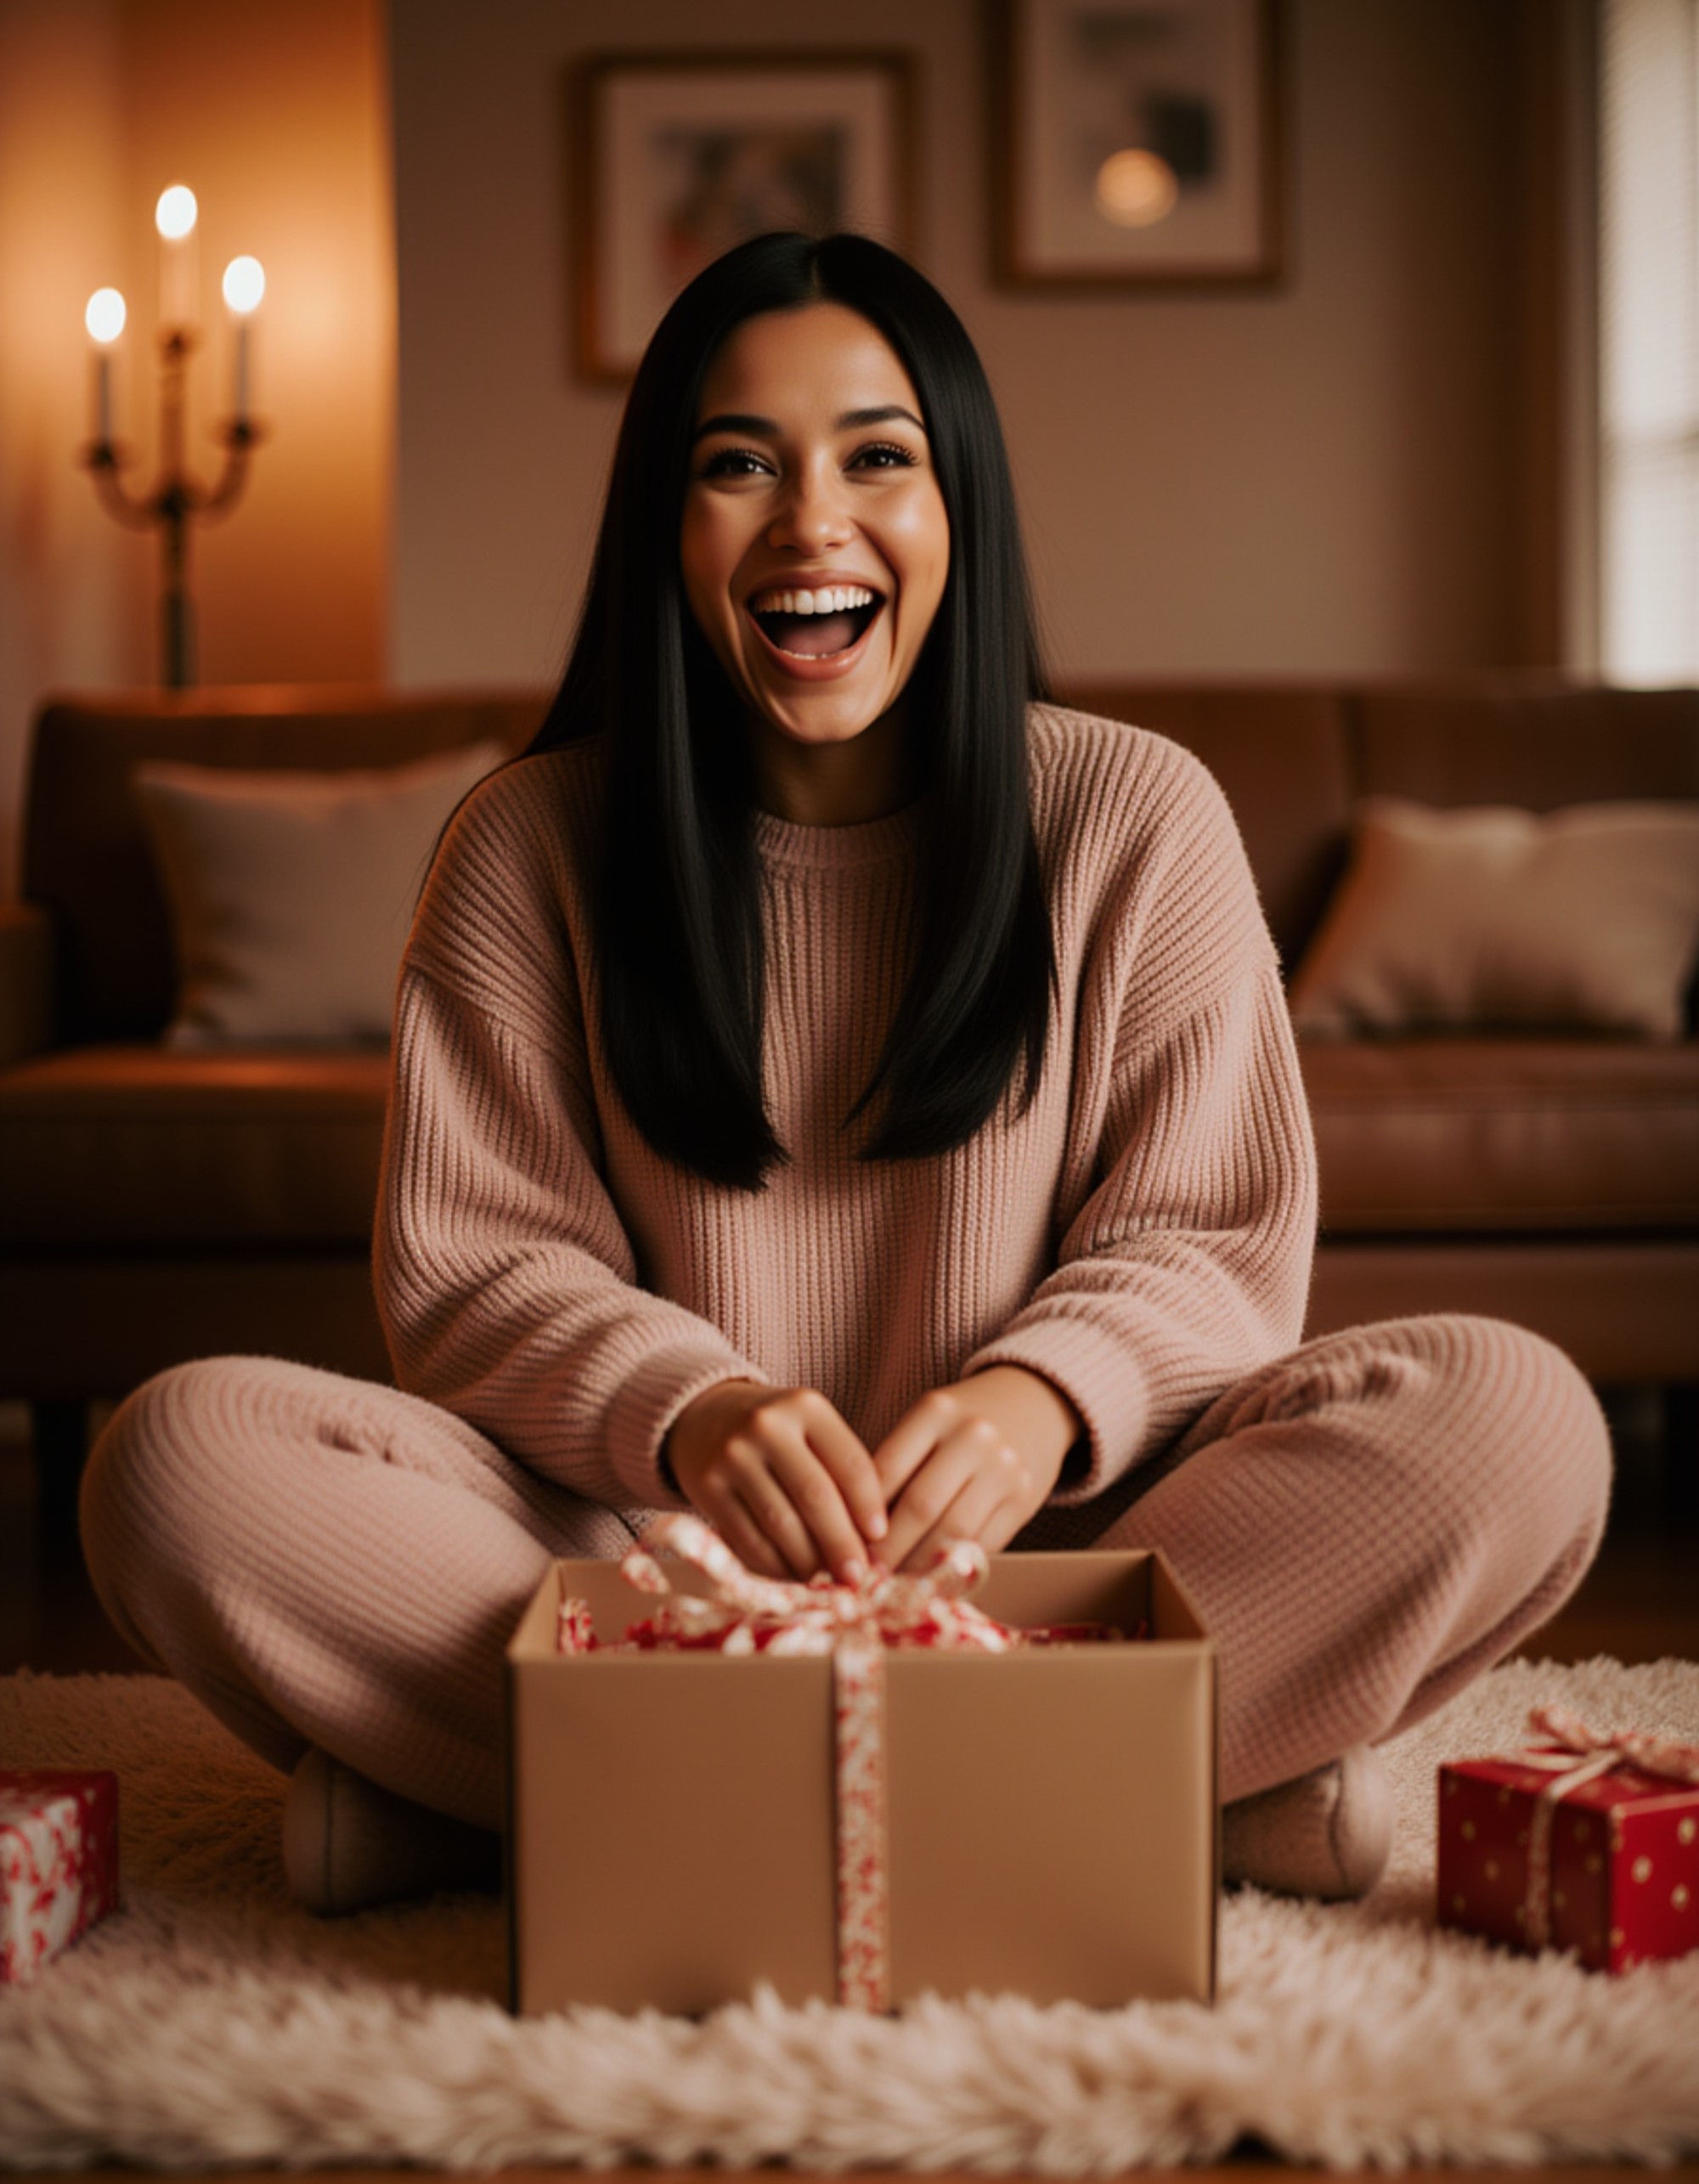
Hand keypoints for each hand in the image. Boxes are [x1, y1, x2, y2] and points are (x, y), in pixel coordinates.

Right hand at [665, 1378, 887, 1583]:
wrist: (704, 1417)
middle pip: (815, 1496)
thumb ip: (841, 1473)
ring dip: (808, 1561)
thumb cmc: (777, 1434)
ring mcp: (732, 1456)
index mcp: (806, 1407)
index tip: (881, 1539)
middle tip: (857, 1577)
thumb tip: (869, 1542)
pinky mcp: (706, 1486)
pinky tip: (790, 1574)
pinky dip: (773, 1565)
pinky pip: (747, 1539)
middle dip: (840, 1543)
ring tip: (823, 1580)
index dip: (870, 1506)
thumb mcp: (812, 1431)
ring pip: (780, 1523)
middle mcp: (767, 1426)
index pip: (850, 1463)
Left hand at [871, 1366, 1081, 1571]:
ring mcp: (1004, 1467)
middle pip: (920, 1505)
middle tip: (864, 1577)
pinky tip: (931, 1577)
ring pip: (952, 1531)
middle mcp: (973, 1435)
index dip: (862, 1514)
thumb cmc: (958, 1426)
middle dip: (888, 1549)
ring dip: (919, 1565)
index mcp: (936, 1410)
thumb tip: (854, 1535)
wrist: (1030, 1407)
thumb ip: (895, 1469)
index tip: (844, 1545)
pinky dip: (952, 1565)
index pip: (887, 1470)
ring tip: (894, 1585)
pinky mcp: (1024, 1498)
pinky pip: (982, 1543)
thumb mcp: (925, 1426)